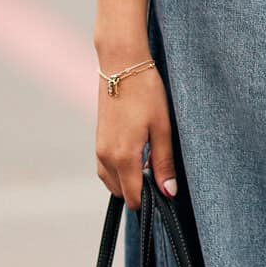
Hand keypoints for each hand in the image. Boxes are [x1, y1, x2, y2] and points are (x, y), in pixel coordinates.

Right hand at [95, 62, 177, 208]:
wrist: (121, 65)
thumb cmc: (146, 93)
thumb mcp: (163, 128)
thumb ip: (163, 163)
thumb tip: (167, 192)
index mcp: (123, 157)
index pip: (133, 198)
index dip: (150, 201)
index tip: (164, 191)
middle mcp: (106, 157)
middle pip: (121, 193)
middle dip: (139, 191)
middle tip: (158, 171)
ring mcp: (99, 149)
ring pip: (111, 182)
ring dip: (128, 181)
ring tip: (148, 161)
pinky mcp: (98, 141)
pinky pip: (106, 169)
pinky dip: (119, 171)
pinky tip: (136, 154)